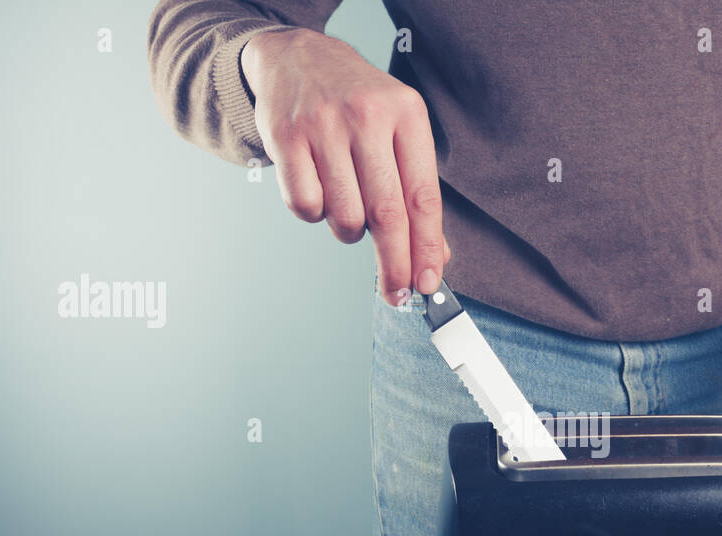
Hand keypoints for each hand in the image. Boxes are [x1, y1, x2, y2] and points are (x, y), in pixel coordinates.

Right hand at [241, 28, 450, 304]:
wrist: (298, 57)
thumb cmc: (358, 106)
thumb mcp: (399, 132)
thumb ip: (417, 192)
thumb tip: (436, 258)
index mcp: (407, 114)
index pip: (423, 196)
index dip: (427, 247)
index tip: (428, 282)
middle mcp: (367, 116)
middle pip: (386, 214)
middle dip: (394, 264)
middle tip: (396, 293)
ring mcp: (323, 125)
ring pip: (344, 216)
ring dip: (349, 230)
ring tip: (348, 204)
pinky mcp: (285, 137)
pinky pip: (305, 206)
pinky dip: (314, 214)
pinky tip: (319, 190)